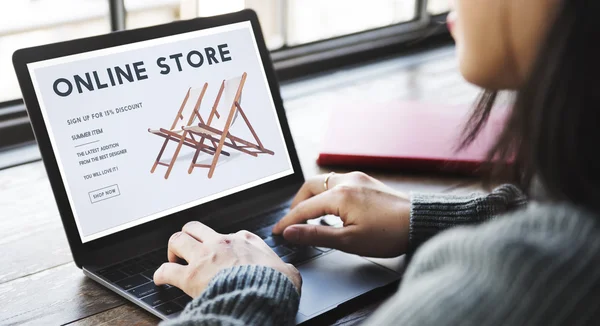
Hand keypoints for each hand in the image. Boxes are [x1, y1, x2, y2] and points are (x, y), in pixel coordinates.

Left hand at [154, 221, 301, 297]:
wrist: (262, 296)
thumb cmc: (274, 285)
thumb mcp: (288, 272)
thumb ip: (284, 268)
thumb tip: (289, 273)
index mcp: (245, 240)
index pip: (229, 234)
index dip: (223, 244)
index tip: (223, 253)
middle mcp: (221, 243)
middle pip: (195, 227)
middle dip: (189, 236)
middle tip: (188, 248)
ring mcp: (204, 257)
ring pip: (177, 239)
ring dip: (173, 249)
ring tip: (173, 258)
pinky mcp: (191, 276)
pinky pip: (166, 270)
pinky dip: (160, 274)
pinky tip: (160, 279)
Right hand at [272, 172, 409, 257]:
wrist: (420, 222)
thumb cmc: (389, 234)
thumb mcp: (349, 241)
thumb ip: (316, 235)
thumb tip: (290, 232)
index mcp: (339, 195)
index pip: (304, 208)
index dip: (288, 221)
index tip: (277, 232)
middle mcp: (346, 181)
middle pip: (310, 187)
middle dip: (297, 203)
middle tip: (293, 222)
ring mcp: (357, 178)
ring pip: (324, 182)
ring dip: (312, 197)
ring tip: (310, 216)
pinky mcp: (366, 181)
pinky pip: (338, 182)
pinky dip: (327, 193)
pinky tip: (331, 208)